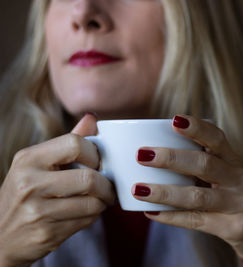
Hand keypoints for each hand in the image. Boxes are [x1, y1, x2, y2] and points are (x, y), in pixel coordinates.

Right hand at [0, 114, 114, 266]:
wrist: (0, 238)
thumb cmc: (25, 195)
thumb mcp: (37, 164)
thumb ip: (67, 142)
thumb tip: (92, 118)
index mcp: (29, 158)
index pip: (76, 144)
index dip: (95, 154)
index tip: (98, 162)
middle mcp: (30, 183)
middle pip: (89, 178)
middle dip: (107, 184)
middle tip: (107, 186)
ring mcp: (37, 210)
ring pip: (93, 203)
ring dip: (103, 202)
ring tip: (99, 199)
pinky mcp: (47, 233)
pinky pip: (87, 221)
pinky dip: (93, 216)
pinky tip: (85, 213)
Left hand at [132, 115, 242, 266]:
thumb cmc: (241, 200)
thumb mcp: (232, 178)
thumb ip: (207, 166)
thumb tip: (161, 154)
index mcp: (235, 162)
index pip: (218, 139)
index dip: (197, 128)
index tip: (174, 120)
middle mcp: (239, 180)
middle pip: (205, 164)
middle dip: (172, 158)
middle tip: (143, 154)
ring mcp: (238, 205)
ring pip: (197, 196)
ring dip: (165, 192)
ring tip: (139, 188)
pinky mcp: (233, 228)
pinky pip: (196, 221)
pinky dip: (172, 217)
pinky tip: (151, 213)